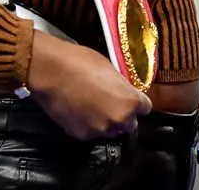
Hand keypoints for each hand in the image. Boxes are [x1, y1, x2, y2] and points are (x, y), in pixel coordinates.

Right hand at [27, 30, 152, 140]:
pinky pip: (90, 132)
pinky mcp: (81, 135)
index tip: (129, 98)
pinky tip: (79, 111)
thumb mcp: (111, 69)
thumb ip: (122, 87)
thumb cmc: (83, 63)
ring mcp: (100, 130)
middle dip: (122, 114)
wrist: (52, 72)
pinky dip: (87, 124)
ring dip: (105, 121)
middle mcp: (119, 120)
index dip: (137, 102)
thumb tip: (123, 93)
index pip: (145, 108)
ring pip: (109, 130)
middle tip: (109, 101)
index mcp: (130, 102)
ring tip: (92, 106)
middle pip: (129, 123)